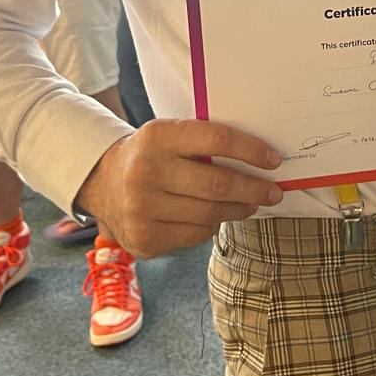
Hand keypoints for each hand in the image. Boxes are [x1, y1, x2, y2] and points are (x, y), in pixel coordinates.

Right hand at [73, 118, 285, 258]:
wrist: (102, 184)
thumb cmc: (150, 156)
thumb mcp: (168, 136)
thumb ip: (203, 142)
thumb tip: (260, 159)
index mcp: (156, 136)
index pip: (216, 139)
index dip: (251, 150)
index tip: (273, 159)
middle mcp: (145, 172)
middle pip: (217, 184)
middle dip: (253, 189)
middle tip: (273, 191)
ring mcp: (141, 209)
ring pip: (209, 213)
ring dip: (239, 210)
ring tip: (252, 204)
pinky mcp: (144, 239)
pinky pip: (195, 234)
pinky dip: (213, 226)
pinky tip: (219, 217)